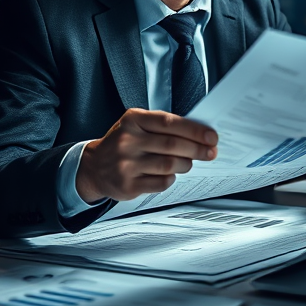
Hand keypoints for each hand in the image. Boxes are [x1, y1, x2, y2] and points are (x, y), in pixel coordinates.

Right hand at [76, 109, 217, 202]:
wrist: (94, 167)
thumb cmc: (122, 143)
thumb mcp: (136, 125)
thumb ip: (162, 127)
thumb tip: (198, 134)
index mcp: (133, 120)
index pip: (169, 123)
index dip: (194, 130)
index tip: (211, 137)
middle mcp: (128, 140)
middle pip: (172, 145)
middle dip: (197, 149)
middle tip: (210, 152)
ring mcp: (126, 164)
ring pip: (169, 165)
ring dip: (185, 164)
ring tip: (188, 163)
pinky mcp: (128, 185)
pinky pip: (161, 182)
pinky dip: (171, 179)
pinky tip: (170, 174)